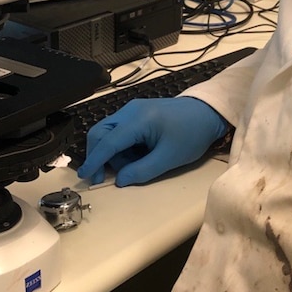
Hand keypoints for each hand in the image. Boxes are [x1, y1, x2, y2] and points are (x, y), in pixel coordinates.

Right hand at [77, 97, 229, 186]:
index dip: (95, 161)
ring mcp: (132, 110)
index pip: (108, 141)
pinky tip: (133, 157)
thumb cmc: (191, 134)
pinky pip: (118, 131)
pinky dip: (119, 147)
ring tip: (129, 168)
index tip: (84, 177)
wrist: (207, 113)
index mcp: (139, 119)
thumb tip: (119, 181)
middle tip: (103, 178)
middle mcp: (130, 111)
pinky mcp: (136, 114)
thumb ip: (142, 171)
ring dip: (110, 153)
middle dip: (98, 156)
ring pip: (107, 132)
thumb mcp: (169, 158)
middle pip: (100, 133)